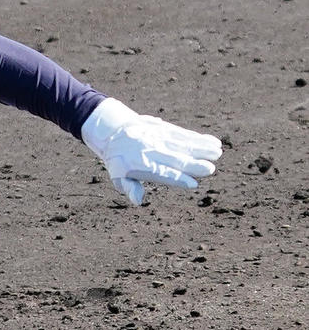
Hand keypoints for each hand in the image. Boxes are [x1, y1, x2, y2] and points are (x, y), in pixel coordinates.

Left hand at [81, 97, 221, 205]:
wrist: (112, 129)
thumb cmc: (118, 159)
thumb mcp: (117, 176)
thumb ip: (129, 187)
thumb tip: (137, 201)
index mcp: (142, 165)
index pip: (162, 173)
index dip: (177, 179)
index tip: (192, 184)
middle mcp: (152, 151)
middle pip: (176, 158)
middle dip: (194, 165)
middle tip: (210, 169)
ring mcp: (160, 138)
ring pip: (183, 143)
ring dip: (202, 148)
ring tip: (218, 153)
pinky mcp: (166, 129)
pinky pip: (184, 133)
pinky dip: (199, 138)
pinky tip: (214, 142)